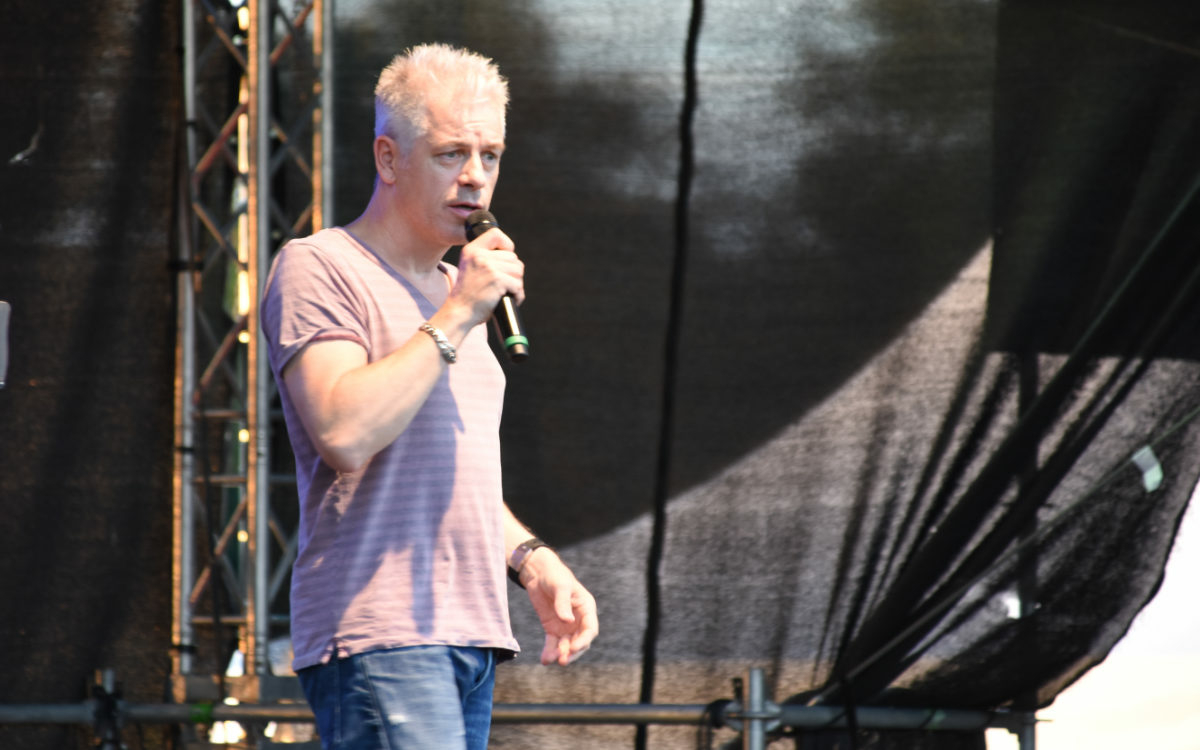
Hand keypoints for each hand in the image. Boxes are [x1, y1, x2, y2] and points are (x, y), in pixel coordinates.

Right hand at [450, 227, 523, 326]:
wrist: (459, 313)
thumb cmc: (468, 295)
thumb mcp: (471, 268)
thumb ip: (485, 258)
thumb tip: (511, 255)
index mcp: (471, 250)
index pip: (495, 234)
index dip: (507, 245)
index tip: (506, 259)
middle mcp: (479, 255)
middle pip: (513, 257)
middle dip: (513, 273)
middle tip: (504, 286)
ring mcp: (488, 267)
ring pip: (518, 270)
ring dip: (516, 284)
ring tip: (505, 293)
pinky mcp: (497, 280)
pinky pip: (518, 285)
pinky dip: (518, 295)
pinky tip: (509, 300)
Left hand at [520, 548, 598, 665]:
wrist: (538, 573)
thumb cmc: (554, 575)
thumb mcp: (560, 587)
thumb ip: (563, 603)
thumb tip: (568, 621)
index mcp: (586, 608)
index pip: (589, 629)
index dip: (583, 641)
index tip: (572, 648)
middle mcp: (578, 619)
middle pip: (580, 641)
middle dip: (572, 652)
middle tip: (562, 660)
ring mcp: (565, 625)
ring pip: (566, 645)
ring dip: (560, 654)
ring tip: (551, 659)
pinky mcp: (552, 628)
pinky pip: (553, 643)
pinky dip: (549, 651)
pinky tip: (545, 660)